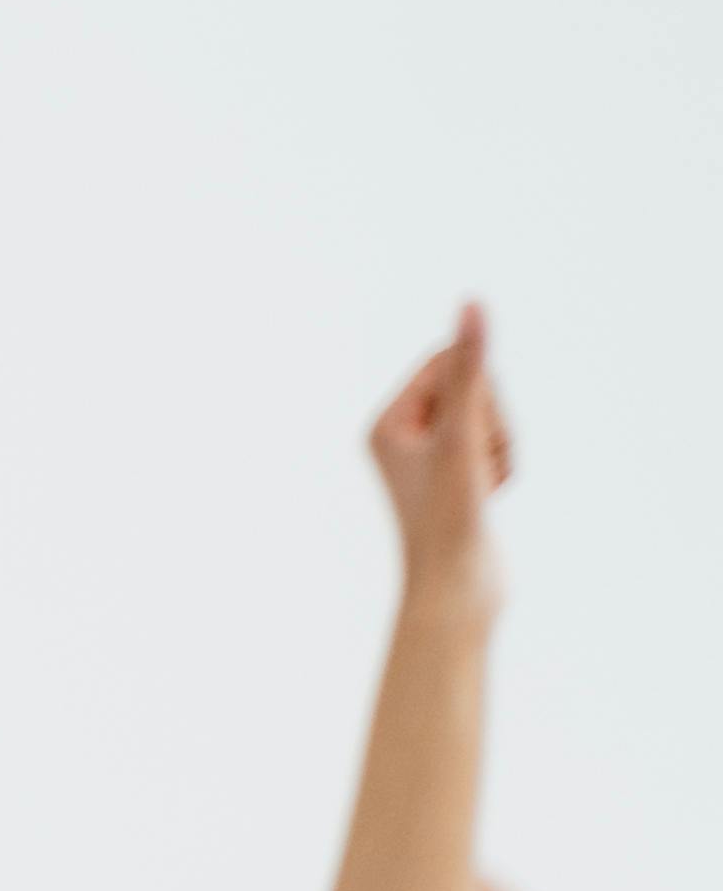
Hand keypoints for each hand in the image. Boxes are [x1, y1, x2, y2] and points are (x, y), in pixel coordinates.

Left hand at [369, 303, 509, 611]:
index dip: (474, 390)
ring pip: (491, 414)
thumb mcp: (461, 432)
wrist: (457, 588)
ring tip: (479, 487)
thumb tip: (472, 303)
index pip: (447, 360)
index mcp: (386, 422)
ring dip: (500, 445)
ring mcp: (430, 456)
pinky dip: (504, 465)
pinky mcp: (456, 475)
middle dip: (490, 421)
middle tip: (471, 469)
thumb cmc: (449, 516)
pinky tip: (486, 497)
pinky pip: (498, 442)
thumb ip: (469, 367)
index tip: (464, 435)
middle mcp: (402, 437)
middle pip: (474, 385)